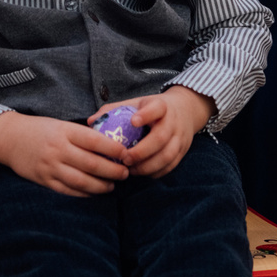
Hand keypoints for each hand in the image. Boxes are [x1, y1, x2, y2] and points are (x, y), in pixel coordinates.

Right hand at [0, 110, 131, 196]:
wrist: (9, 138)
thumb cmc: (40, 130)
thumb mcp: (61, 125)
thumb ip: (81, 135)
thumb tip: (111, 144)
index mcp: (65, 131)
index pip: (95, 141)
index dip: (114, 149)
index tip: (126, 153)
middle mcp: (58, 149)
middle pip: (92, 164)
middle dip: (113, 170)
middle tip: (126, 173)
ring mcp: (50, 167)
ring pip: (82, 181)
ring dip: (101, 185)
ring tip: (112, 185)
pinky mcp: (44, 180)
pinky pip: (68, 190)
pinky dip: (84, 193)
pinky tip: (94, 192)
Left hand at [94, 87, 212, 180]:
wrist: (185, 111)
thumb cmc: (152, 109)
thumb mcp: (137, 103)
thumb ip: (114, 110)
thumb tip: (91, 122)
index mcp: (161, 106)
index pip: (157, 108)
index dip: (146, 115)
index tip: (133, 121)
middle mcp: (173, 122)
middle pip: (162, 137)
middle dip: (142, 151)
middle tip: (125, 159)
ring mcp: (180, 137)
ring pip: (168, 155)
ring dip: (148, 166)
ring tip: (131, 170)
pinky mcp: (183, 151)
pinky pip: (171, 165)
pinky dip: (156, 172)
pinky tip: (142, 173)